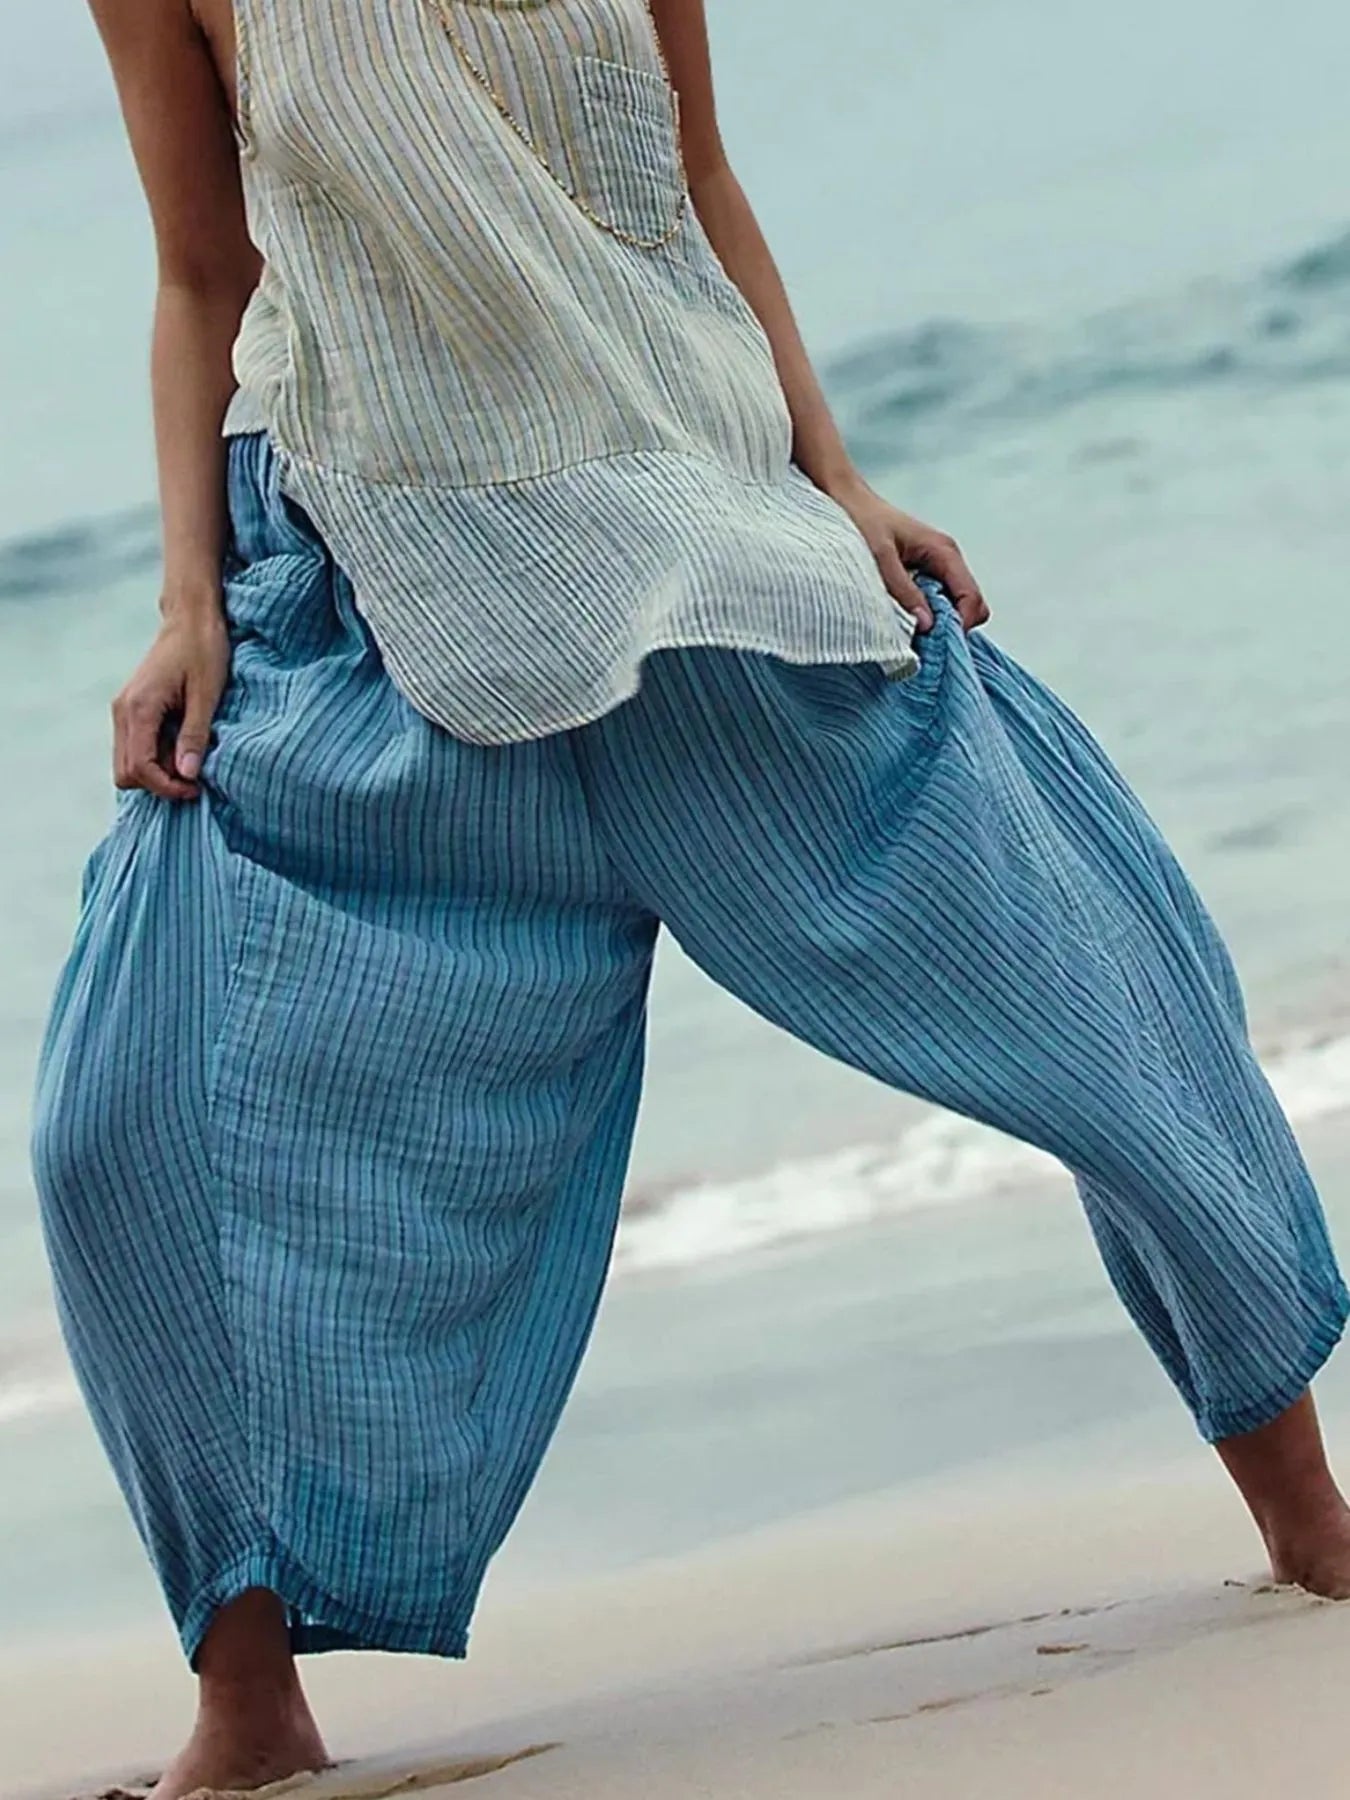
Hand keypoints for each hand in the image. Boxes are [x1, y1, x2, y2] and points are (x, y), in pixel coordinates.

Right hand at [112, 600, 231, 800]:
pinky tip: (181, 747)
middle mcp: (123, 711)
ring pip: (126, 762)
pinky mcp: (131, 708)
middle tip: (194, 777)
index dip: (166, 787)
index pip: (140, 767)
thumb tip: (188, 774)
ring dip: (156, 772)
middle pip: (126, 772)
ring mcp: (123, 709)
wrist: (190, 618)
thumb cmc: (203, 650)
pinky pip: (133, 747)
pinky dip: (154, 756)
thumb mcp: (207, 695)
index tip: (196, 788)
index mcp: (139, 708)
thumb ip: (194, 735)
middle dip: (159, 783)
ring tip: (190, 760)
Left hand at [827, 473, 988, 632]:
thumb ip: (904, 590)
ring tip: (908, 627)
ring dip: (937, 621)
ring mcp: (936, 567)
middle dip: (952, 625)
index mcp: (944, 552)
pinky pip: (936, 601)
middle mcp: (946, 559)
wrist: (846, 499)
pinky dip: (925, 614)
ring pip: (954, 605)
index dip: (960, 624)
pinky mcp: (922, 573)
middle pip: (971, 604)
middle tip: (921, 638)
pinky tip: (903, 616)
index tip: (934, 642)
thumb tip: (927, 624)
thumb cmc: (862, 520)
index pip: (972, 597)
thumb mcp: (880, 558)